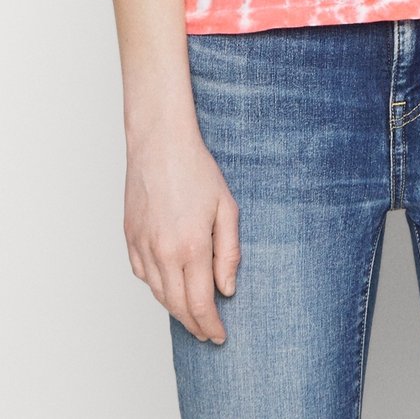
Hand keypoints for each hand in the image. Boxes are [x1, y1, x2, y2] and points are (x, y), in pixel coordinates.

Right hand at [123, 124, 240, 342]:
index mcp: (191, 245)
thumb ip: (229, 253)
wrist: (160, 144)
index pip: (200, 303)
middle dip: (194, 325)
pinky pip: (142, 275)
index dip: (211, 325)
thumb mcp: (227, 208)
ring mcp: (142, 246)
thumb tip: (226, 290)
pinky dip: (157, 287)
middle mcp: (162, 252)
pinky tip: (169, 287)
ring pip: (158, 293)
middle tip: (208, 334)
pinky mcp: (130, 238)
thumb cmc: (197, 170)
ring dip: (175, 310)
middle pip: (177, 305)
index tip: (220, 336)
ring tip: (192, 316)